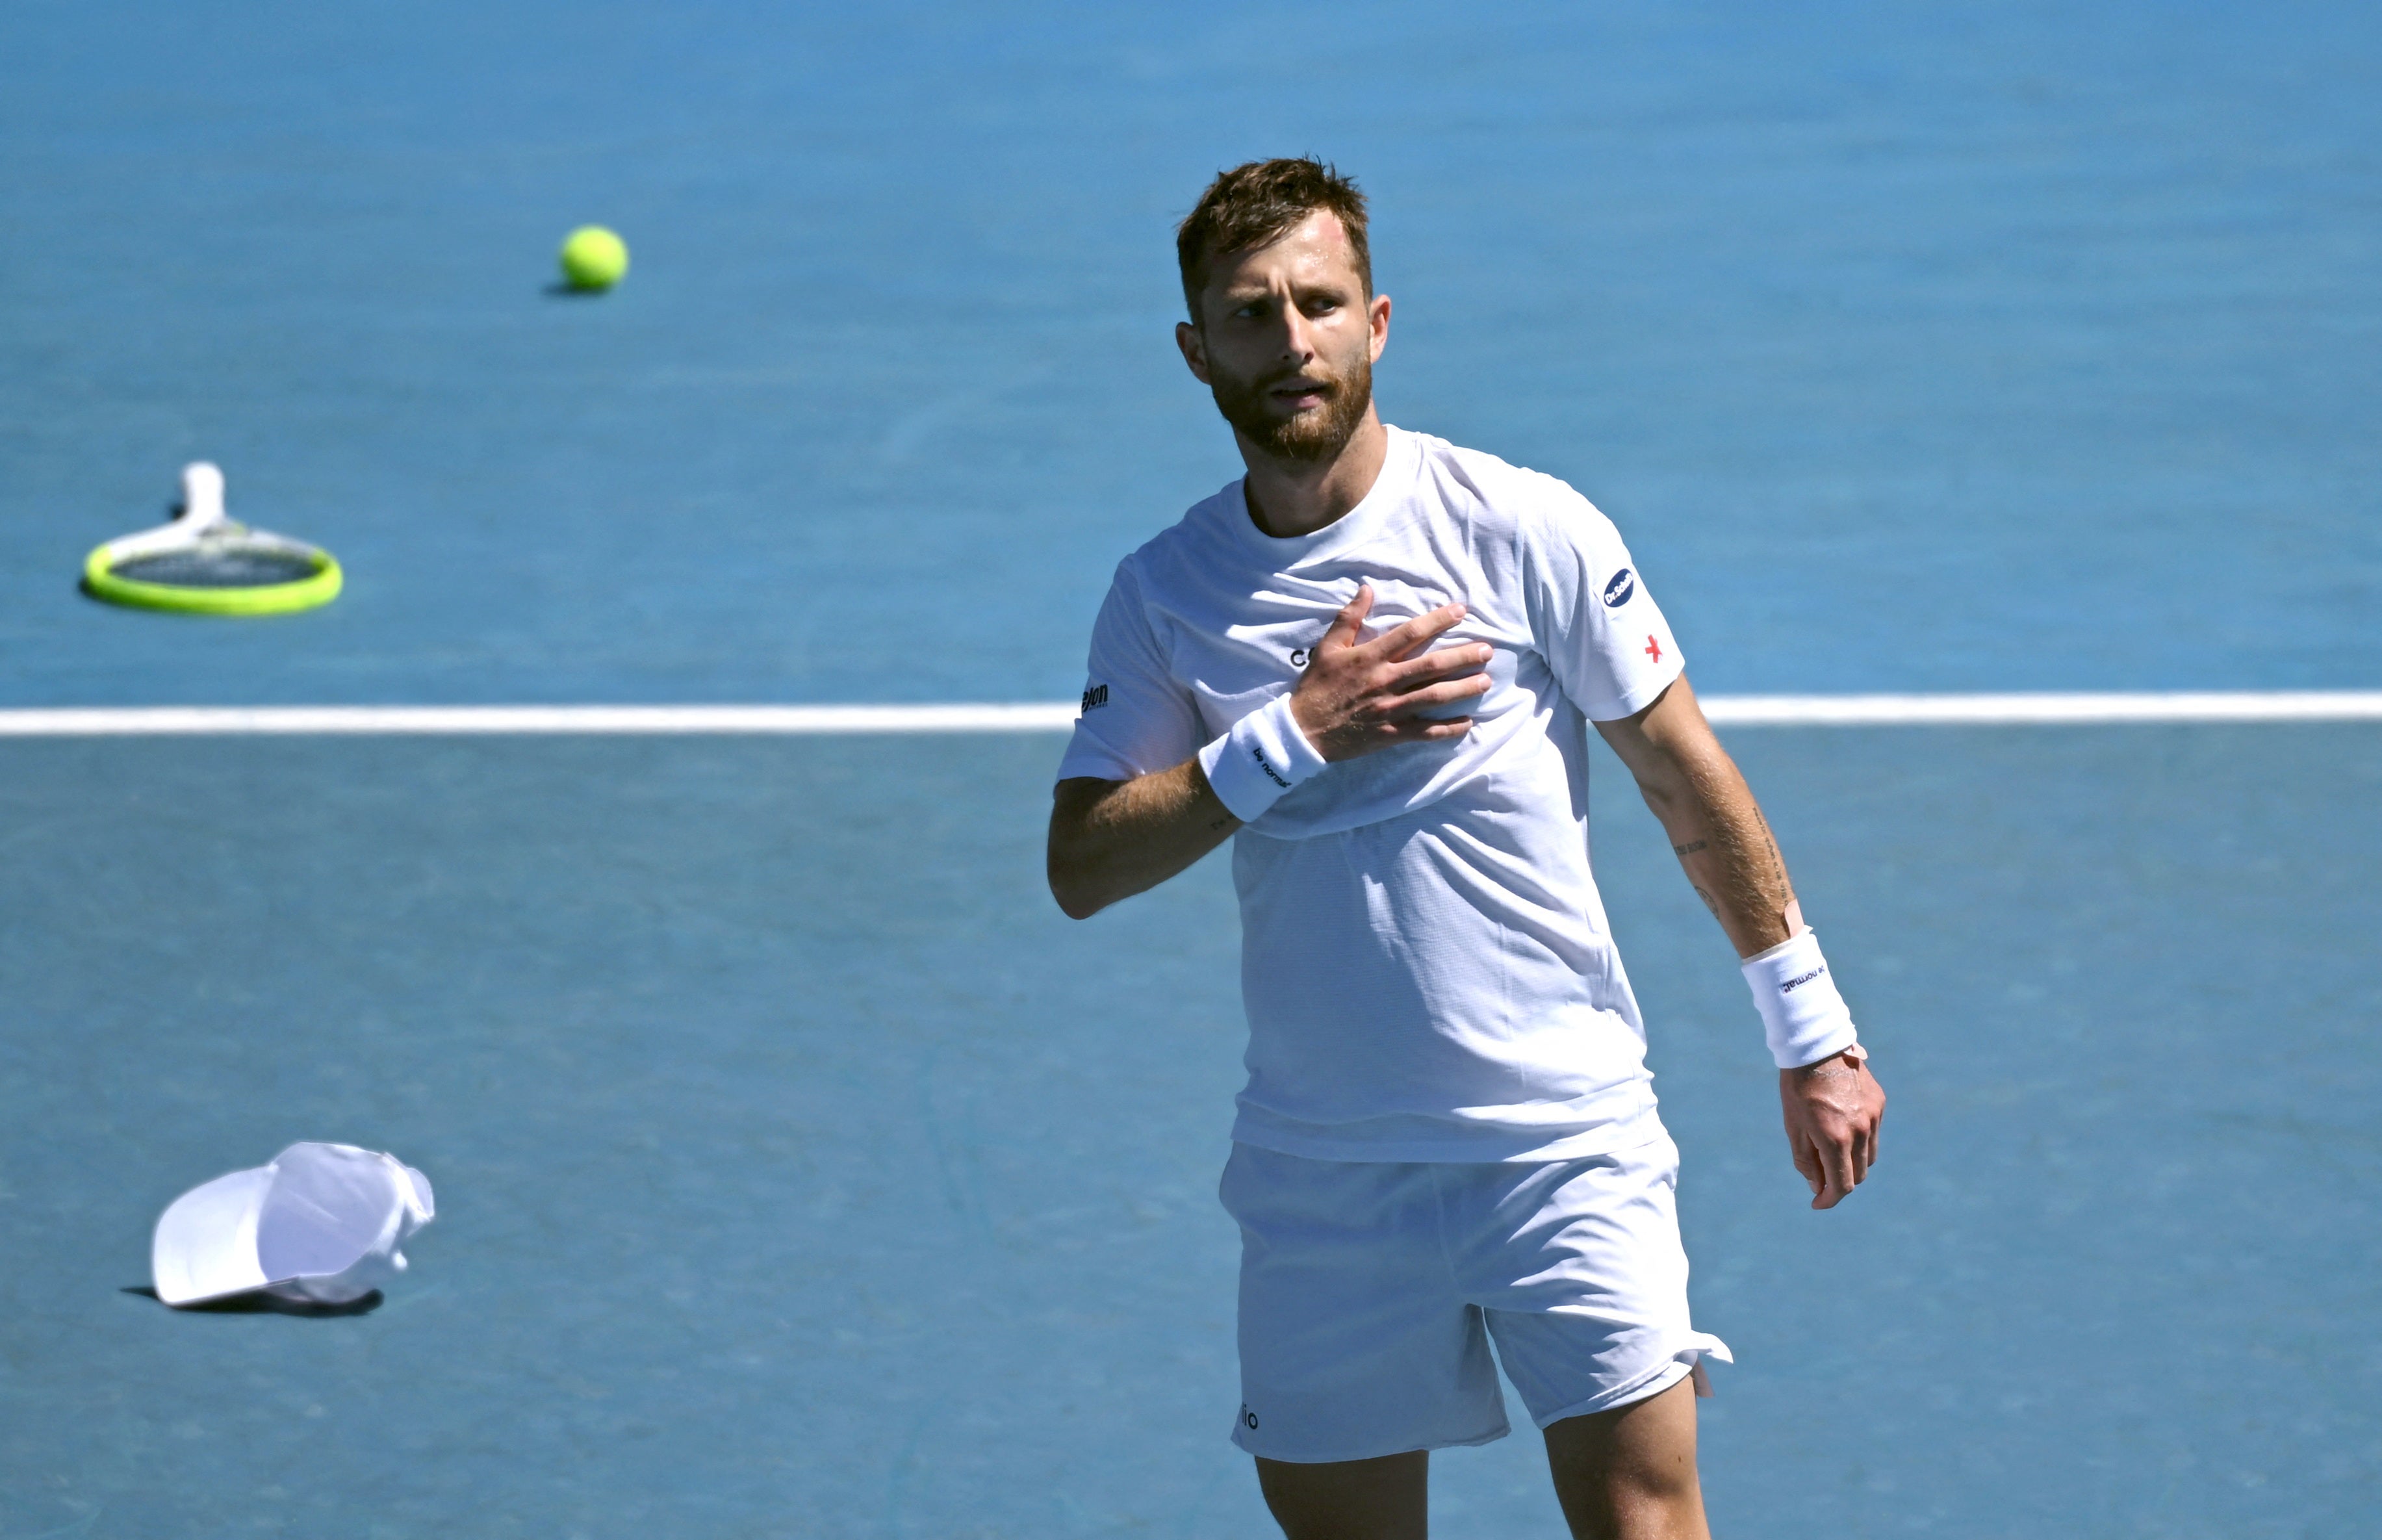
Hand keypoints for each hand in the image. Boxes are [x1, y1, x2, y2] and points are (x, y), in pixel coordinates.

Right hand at [1288, 585, 1492, 761]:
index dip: (1438, 620)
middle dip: (1463, 656)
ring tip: (1485, 682)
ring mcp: (1390, 709)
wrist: (1302, 731)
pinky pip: (1426, 732)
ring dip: (1463, 689)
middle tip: (1487, 650)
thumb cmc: (1316, 687)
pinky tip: (1468, 723)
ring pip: (1434, 697)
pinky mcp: (1391, 733)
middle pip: (1432, 666)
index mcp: (1371, 657)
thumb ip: (1349, 617)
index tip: (1460, 611)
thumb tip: (1366, 588)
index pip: (1410, 633)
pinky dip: (1448, 729)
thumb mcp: (1327, 648)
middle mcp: (1385, 681)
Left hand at [1779, 1049, 1883, 1209]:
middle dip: (1839, 1182)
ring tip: (1829, 1149)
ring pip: (1868, 1157)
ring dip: (1852, 1163)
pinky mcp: (1879, 1103)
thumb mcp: (1794, 1127)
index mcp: (1834, 1139)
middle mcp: (1860, 1130)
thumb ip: (1806, 1161)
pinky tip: (1842, 1126)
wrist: (1817, 1047)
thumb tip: (1817, 1187)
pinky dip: (1859, 1140)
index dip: (1829, 1199)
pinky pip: (1873, 1133)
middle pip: (1858, 1175)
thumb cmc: (1798, 1088)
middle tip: (1820, 1176)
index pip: (1842, 1185)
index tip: (1817, 1202)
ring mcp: (1873, 1117)